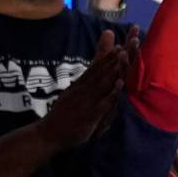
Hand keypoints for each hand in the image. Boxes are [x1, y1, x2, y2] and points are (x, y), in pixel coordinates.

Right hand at [37, 27, 136, 149]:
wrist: (48, 134)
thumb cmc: (64, 115)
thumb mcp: (73, 95)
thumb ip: (85, 85)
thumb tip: (91, 77)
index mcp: (80, 86)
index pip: (96, 68)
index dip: (109, 56)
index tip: (121, 44)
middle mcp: (83, 90)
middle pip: (102, 70)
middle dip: (116, 56)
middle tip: (129, 42)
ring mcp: (86, 102)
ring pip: (103, 82)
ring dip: (115, 68)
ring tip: (125, 55)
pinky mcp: (89, 115)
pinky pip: (103, 102)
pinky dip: (111, 92)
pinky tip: (120, 84)